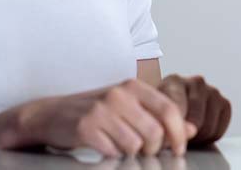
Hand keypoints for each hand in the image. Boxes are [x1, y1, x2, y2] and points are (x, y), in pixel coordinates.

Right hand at [0, 79, 196, 156]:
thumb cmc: (94, 112)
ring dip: (132, 153)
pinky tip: (104, 147)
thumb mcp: (129, 107)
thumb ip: (160, 116)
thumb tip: (191, 129)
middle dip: (155, 149)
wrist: (48, 114)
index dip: (179, 133)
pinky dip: (113, 155)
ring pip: (136, 145)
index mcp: (133, 86)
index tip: (179, 148)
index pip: (170, 110)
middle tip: (146, 152)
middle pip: (155, 132)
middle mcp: (119, 94)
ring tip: (121, 147)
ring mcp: (101, 110)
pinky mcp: (87, 128)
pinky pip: (114, 152)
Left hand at [157, 75, 231, 145]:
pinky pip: (219, 131)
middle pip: (195, 121)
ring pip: (208, 128)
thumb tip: (178, 135)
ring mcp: (213, 92)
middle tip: (175, 141)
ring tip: (186, 135)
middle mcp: (196, 82)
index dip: (172, 130)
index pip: (177, 108)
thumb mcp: (152, 116)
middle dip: (185, 136)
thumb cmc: (158, 112)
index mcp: (174, 81)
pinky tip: (198, 132)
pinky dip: (208, 138)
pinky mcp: (225, 104)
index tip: (168, 142)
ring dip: (197, 138)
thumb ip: (162, 123)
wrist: (169, 110)